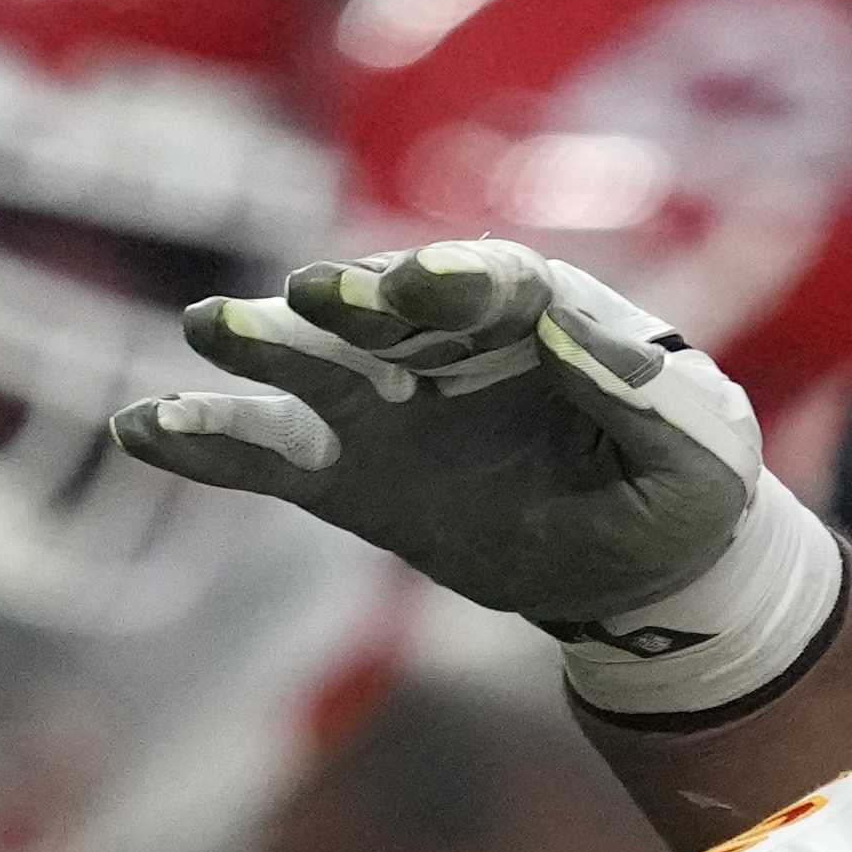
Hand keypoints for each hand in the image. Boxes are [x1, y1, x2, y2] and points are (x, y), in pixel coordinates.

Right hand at [109, 242, 837, 711]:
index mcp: (542, 318)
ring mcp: (393, 407)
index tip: (421, 287)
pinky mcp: (357, 477)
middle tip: (314, 300)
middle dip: (350, 302)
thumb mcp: (702, 452)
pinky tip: (149, 429)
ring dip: (262, 346)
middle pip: (388, 309)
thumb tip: (564, 325)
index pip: (494, 281)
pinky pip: (275, 458)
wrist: (649, 571)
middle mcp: (451, 345)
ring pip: (315, 367)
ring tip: (209, 332)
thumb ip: (644, 391)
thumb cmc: (686, 491)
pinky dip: (212, 443)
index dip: (455, 280)